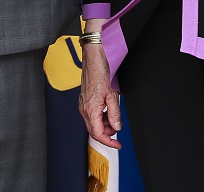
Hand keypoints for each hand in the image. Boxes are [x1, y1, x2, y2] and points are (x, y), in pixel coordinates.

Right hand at [78, 31, 121, 148]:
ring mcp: (83, 105)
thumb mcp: (113, 95)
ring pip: (94, 123)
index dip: (109, 142)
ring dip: (106, 124)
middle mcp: (84, 109)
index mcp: (90, 110)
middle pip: (95, 131)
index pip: (98, 134)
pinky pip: (93, 115)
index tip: (118, 145)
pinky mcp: (85, 100)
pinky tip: (109, 109)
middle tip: (119, 127)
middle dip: (108, 133)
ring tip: (116, 116)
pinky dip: (102, 116)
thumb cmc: (100, 73)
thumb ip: (115, 114)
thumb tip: (117, 127)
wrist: (93, 59)